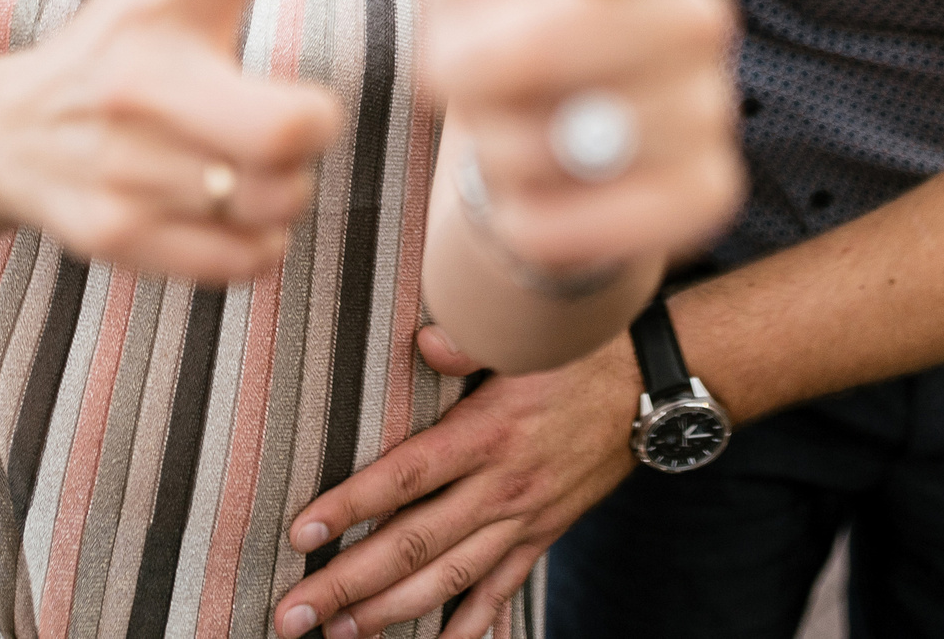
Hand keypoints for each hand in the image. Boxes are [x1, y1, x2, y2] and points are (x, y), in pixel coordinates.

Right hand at [0, 0, 341, 282]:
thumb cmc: (110, 40)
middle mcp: (138, 76)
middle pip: (293, 126)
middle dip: (307, 128)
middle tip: (284, 121)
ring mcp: (121, 162)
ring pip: (278, 199)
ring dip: (280, 191)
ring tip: (240, 165)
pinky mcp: (112, 237)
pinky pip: (244, 260)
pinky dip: (252, 246)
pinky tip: (222, 209)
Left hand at [273, 326, 639, 638]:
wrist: (650, 388)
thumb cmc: (580, 351)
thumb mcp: (528, 335)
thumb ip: (471, 339)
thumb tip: (424, 342)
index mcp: (487, 433)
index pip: (405, 478)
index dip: (350, 507)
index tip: (301, 535)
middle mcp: (501, 486)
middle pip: (414, 545)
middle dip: (349, 584)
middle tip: (293, 614)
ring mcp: (523, 517)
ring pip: (449, 578)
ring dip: (390, 613)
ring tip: (339, 634)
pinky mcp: (543, 533)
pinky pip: (501, 590)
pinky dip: (470, 627)